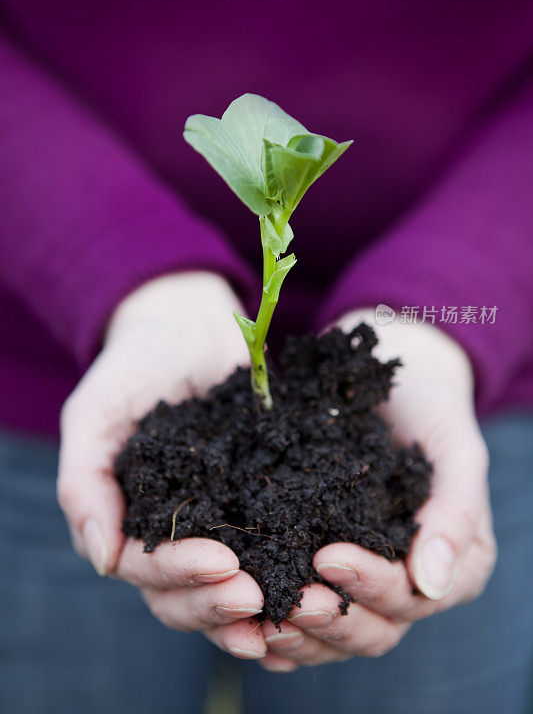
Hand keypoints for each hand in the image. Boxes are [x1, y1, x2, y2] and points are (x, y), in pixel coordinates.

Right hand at [58, 272, 267, 660]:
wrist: (189, 325)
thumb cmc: (135, 364)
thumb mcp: (96, 412)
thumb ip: (85, 481)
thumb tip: (103, 559)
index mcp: (126, 519)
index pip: (146, 570)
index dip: (181, 575)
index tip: (224, 564)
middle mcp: (169, 532)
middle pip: (184, 595)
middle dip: (218, 603)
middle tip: (258, 597)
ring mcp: (215, 522)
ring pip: (225, 589)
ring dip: (254, 610)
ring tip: (292, 614)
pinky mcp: (256, 505)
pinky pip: (269, 554)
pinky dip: (285, 580)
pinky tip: (314, 591)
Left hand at [259, 308, 496, 671]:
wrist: (385, 375)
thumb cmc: (429, 406)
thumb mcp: (454, 448)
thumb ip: (454, 510)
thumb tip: (432, 582)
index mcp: (453, 564)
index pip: (412, 597)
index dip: (373, 586)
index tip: (327, 555)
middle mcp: (407, 582)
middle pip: (374, 630)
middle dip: (332, 620)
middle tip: (290, 600)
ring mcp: (363, 578)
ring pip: (335, 633)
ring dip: (301, 632)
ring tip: (262, 616)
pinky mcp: (320, 563)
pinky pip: (303, 612)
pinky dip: (279, 625)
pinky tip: (248, 622)